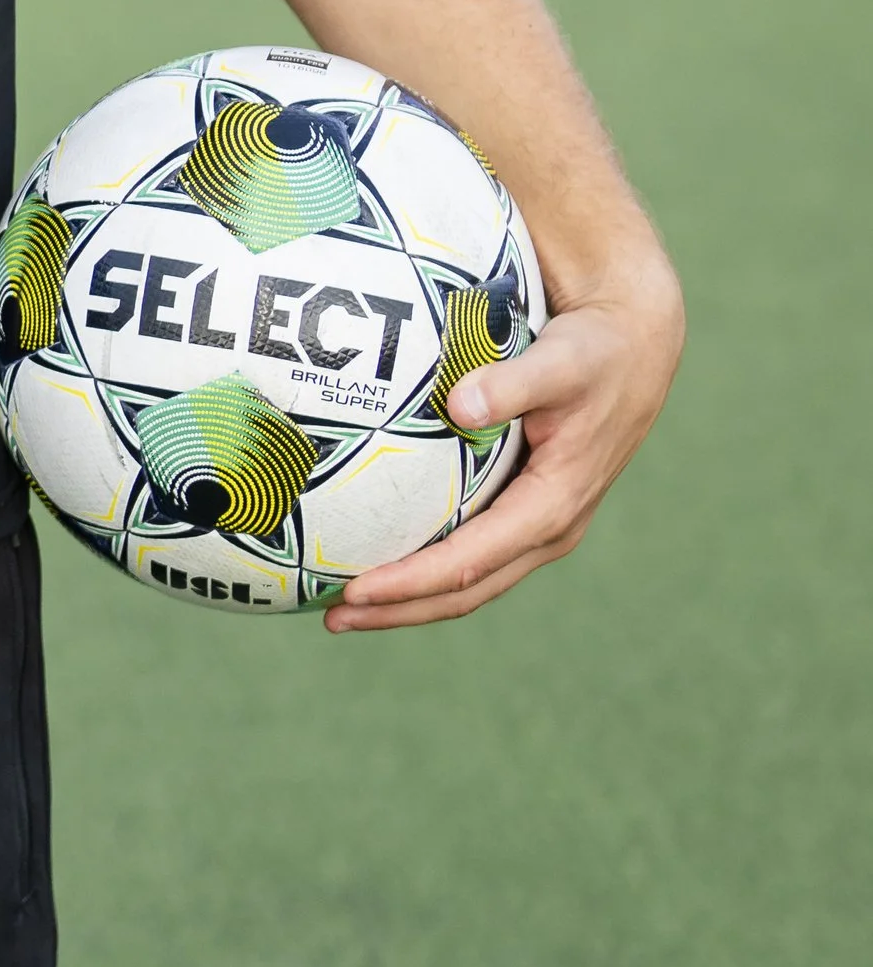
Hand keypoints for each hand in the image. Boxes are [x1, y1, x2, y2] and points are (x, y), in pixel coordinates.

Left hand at [327, 261, 684, 632]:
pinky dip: (424, 565)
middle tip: (332, 619)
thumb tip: (459, 406)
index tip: (355, 590)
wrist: (633, 348)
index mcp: (553, 507)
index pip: (470, 562)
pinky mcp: (524, 509)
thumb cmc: (594, 353)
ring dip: (408, 598)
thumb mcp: (562, 362)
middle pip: (464, 590)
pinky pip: (470, 551)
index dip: (411, 581)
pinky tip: (378, 553)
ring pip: (467, 581)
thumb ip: (513, 383)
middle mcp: (546, 530)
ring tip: (342, 606)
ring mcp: (537, 525)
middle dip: (398, 610)